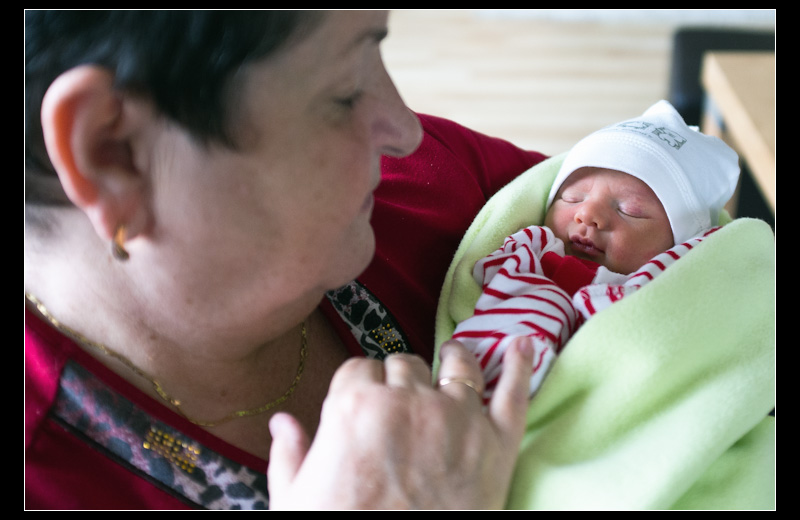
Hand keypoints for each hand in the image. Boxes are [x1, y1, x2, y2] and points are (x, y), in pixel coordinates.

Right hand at [267, 337, 534, 508]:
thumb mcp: (294, 501)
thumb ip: (288, 455)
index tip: (362, 401)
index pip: (359, 369)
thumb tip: (281, 423)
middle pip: (404, 365)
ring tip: (453, 359)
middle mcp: (407, 400)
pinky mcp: (496, 444)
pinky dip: (519, 364)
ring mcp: (456, 418)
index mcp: (354, 406)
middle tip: (400, 405)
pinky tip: (522, 344)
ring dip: (453, 360)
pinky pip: (513, 391)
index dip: (360, 386)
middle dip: (399, 380)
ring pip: (457, 365)